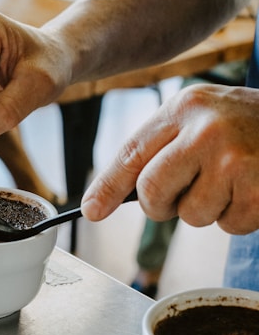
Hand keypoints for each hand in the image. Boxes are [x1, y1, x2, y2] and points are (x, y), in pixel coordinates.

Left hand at [81, 83, 258, 234]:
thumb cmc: (243, 128)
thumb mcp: (196, 121)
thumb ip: (157, 152)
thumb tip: (105, 200)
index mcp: (183, 108)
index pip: (131, 154)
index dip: (106, 187)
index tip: (91, 210)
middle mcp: (205, 129)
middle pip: (152, 191)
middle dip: (161, 204)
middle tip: (181, 195)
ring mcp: (235, 158)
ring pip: (190, 215)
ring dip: (206, 210)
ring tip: (228, 183)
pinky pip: (228, 226)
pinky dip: (237, 217)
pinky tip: (250, 190)